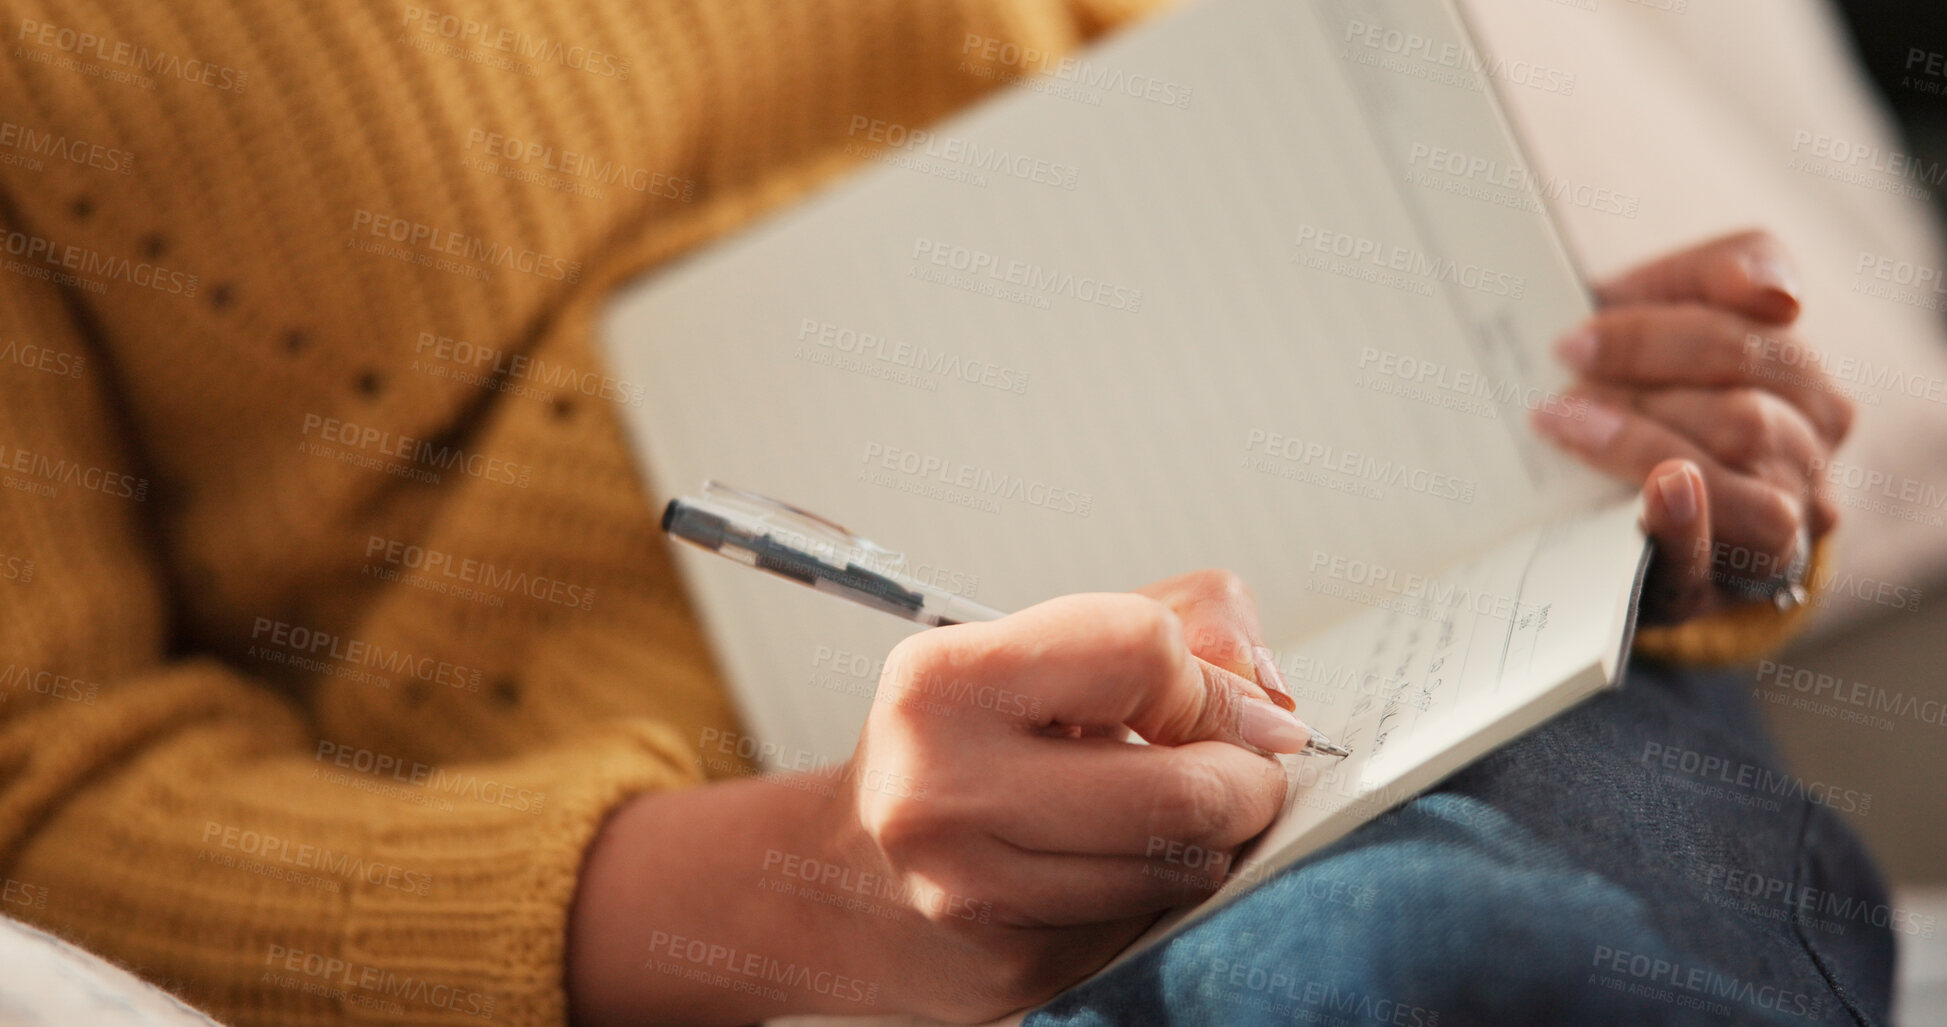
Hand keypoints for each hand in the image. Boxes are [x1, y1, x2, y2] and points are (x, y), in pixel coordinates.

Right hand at [827, 569, 1304, 1019]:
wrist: (844, 885)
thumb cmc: (956, 747)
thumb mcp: (1033, 648)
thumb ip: (1170, 622)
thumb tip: (1268, 698)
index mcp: (942, 684)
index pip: (1142, 652)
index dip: (1208, 678)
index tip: (1224, 700)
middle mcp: (942, 790)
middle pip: (1185, 788)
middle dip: (1248, 779)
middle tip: (1244, 771)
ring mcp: (974, 894)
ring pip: (1184, 868)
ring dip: (1210, 840)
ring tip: (1167, 814)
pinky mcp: (1016, 969)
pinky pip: (1151, 924)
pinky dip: (1160, 892)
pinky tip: (1114, 867)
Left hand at [1531, 230, 1853, 623]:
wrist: (1611, 521)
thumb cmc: (1634, 393)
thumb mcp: (1655, 318)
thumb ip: (1714, 274)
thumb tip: (1777, 293)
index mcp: (1793, 363)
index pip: (1750, 321)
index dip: (1654, 332)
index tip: (1571, 343)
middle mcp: (1813, 432)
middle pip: (1741, 384)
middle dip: (1642, 381)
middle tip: (1561, 392)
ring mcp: (1799, 502)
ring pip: (1747, 441)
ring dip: (1646, 435)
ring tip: (1571, 429)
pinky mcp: (1757, 570)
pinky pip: (1743, 538)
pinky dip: (1697, 513)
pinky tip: (1663, 491)